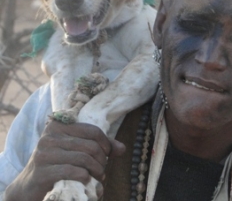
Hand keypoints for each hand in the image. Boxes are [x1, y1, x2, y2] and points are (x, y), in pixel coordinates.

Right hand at [3, 120, 124, 200]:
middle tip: (102, 170)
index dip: (106, 144)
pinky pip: (71, 171)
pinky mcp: (41, 171)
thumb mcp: (78, 150)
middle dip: (102, 160)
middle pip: (90, 146)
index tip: (108, 155)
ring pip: (83, 158)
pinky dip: (85, 178)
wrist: (30, 186)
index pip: (93, 130)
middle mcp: (50, 135)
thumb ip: (100, 147)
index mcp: (59, 124)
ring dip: (96, 171)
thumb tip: (122, 148)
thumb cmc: (59, 164)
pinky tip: (87, 181)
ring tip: (98, 177)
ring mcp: (43, 152)